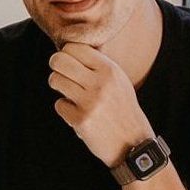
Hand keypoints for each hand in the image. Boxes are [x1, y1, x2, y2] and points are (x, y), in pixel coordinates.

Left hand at [47, 42, 152, 167]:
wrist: (133, 142)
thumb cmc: (122, 108)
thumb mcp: (118, 80)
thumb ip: (97, 65)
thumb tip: (68, 50)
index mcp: (110, 69)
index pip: (74, 47)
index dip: (67, 53)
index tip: (70, 62)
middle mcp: (100, 83)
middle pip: (59, 60)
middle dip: (56, 66)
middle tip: (61, 74)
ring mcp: (90, 102)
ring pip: (55, 80)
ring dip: (58, 86)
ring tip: (69, 93)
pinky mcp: (81, 120)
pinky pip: (59, 105)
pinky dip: (65, 109)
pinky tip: (77, 113)